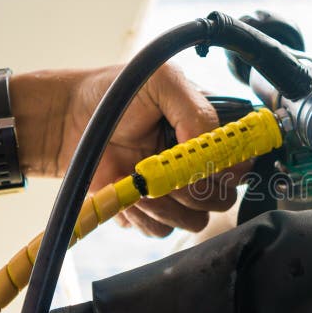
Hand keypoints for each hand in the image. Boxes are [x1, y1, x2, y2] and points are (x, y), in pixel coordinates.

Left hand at [58, 64, 239, 236]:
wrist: (69, 119)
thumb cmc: (115, 94)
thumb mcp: (163, 81)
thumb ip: (196, 110)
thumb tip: (204, 150)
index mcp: (210, 134)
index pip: (242, 161)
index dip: (228, 167)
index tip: (199, 161)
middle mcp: (199, 165)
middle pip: (224, 197)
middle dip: (195, 190)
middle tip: (164, 174)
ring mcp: (177, 190)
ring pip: (197, 219)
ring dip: (167, 205)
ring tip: (137, 181)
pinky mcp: (152, 211)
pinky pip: (163, 230)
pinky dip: (144, 216)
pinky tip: (126, 190)